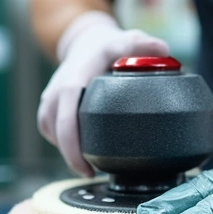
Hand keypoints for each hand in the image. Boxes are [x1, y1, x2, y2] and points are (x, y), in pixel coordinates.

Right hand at [39, 12, 167, 175]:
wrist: (85, 42)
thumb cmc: (108, 46)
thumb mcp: (127, 40)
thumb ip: (144, 45)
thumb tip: (163, 50)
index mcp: (75, 78)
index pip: (67, 113)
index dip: (72, 141)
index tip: (85, 163)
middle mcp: (57, 89)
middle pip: (55, 128)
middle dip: (69, 155)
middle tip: (90, 173)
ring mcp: (50, 97)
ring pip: (50, 130)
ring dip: (65, 150)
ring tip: (86, 167)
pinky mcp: (49, 105)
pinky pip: (49, 128)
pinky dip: (60, 142)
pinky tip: (77, 153)